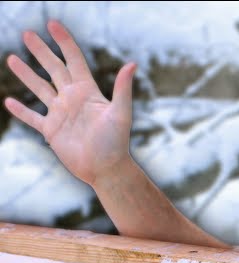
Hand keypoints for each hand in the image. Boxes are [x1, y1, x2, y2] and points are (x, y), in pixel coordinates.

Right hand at [4, 20, 136, 187]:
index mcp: (87, 91)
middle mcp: (72, 99)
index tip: (52, 24)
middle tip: (27, 34)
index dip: (64, 42)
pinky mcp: (51, 131)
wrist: (106, 169)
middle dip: (41, 52)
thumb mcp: (120, 113)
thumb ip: (123, 89)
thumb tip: (132, 64)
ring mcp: (60, 114)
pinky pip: (32, 118)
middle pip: (53, 69)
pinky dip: (21, 110)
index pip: (73, 60)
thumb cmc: (116, 142)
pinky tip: (8, 101)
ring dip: (26, 74)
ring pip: (39, 88)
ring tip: (12, 58)